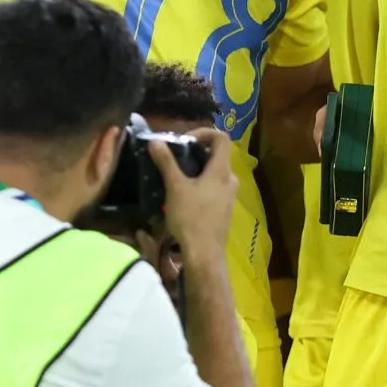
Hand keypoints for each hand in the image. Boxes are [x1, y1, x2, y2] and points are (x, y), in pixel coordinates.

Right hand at [154, 125, 237, 257]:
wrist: (204, 253)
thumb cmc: (190, 217)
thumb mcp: (175, 187)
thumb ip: (166, 163)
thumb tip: (156, 141)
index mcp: (222, 170)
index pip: (221, 137)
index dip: (203, 133)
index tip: (183, 141)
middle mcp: (230, 179)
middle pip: (217, 155)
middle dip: (195, 152)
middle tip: (174, 158)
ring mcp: (229, 195)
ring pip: (214, 173)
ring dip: (196, 169)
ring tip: (174, 177)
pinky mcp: (224, 208)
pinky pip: (213, 187)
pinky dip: (200, 183)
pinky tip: (182, 196)